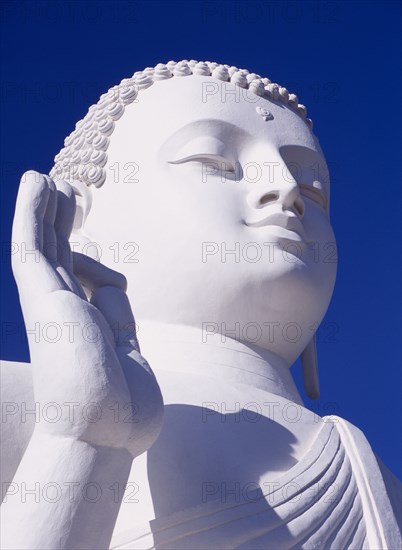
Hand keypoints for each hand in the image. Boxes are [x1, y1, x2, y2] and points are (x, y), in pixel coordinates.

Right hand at [11, 171, 163, 456]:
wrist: (103, 437)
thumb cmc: (122, 408)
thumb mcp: (130, 352)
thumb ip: (120, 317)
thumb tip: (111, 282)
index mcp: (83, 325)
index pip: (80, 280)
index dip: (85, 255)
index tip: (90, 239)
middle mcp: (62, 312)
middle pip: (59, 255)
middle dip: (61, 223)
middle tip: (64, 191)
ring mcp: (50, 303)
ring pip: (42, 243)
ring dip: (43, 209)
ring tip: (47, 179)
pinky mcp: (42, 298)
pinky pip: (32, 245)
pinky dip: (32, 212)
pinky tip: (37, 182)